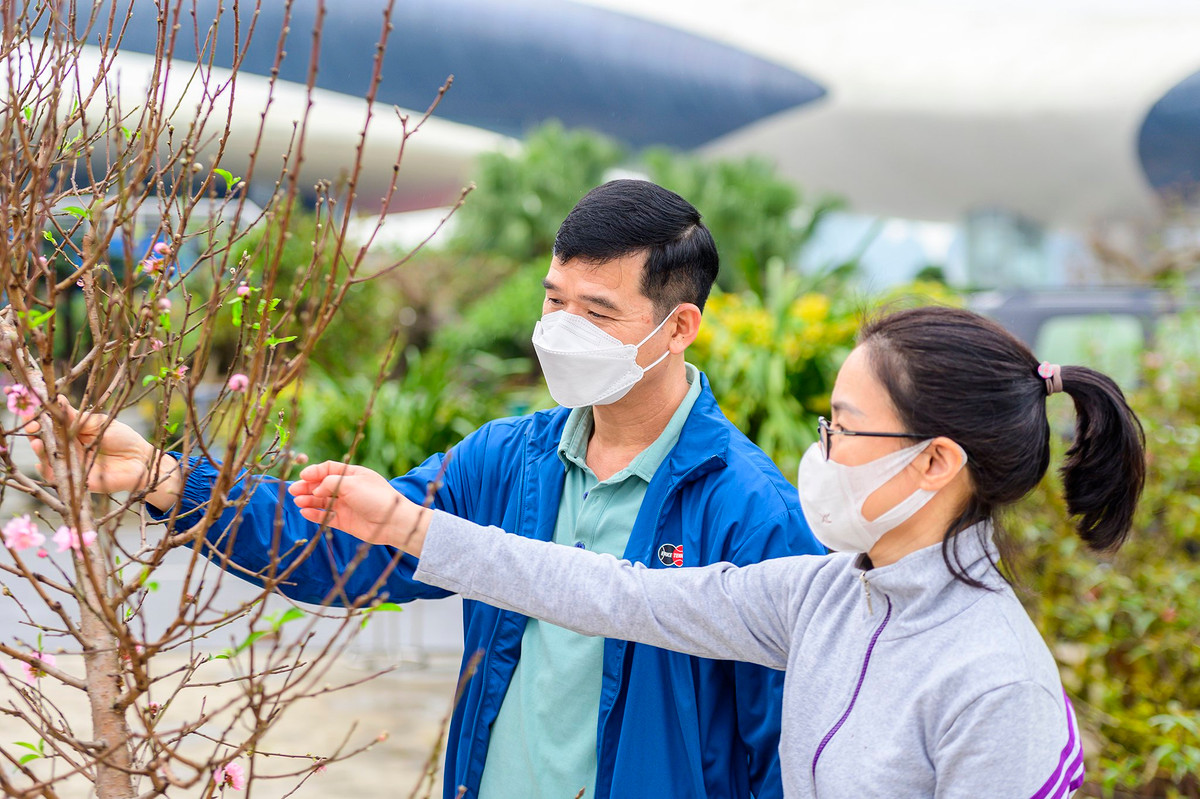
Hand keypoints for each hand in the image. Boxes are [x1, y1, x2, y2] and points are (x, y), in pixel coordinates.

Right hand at [26, 402, 181, 508]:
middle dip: (33, 432)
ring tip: (37, 442)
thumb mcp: (99, 423)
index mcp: (72, 432)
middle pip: (43, 440)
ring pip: (47, 458)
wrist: (140, 460)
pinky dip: (47, 471)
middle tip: (31, 425)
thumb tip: (57, 399)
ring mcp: (70, 463)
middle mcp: (67, 448)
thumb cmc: (122, 439)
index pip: (49, 424)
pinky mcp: (75, 478)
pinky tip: (41, 463)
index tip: (30, 409)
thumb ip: (77, 416)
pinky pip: (55, 477)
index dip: (38, 417)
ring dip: (39, 450)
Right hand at [288, 462, 428, 554]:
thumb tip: (315, 490)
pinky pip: (326, 517)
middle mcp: (349, 489)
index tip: (303, 476)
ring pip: (322, 502)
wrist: (392, 522)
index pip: (329, 469)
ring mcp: (346, 506)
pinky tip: (304, 512)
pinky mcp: (345, 521)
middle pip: (322, 486)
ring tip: (298, 501)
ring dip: (309, 500)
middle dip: (307, 487)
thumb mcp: (351, 483)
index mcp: (353, 474)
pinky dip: (315, 514)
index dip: (315, 472)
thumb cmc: (375, 498)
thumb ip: (329, 483)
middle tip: (293, 490)